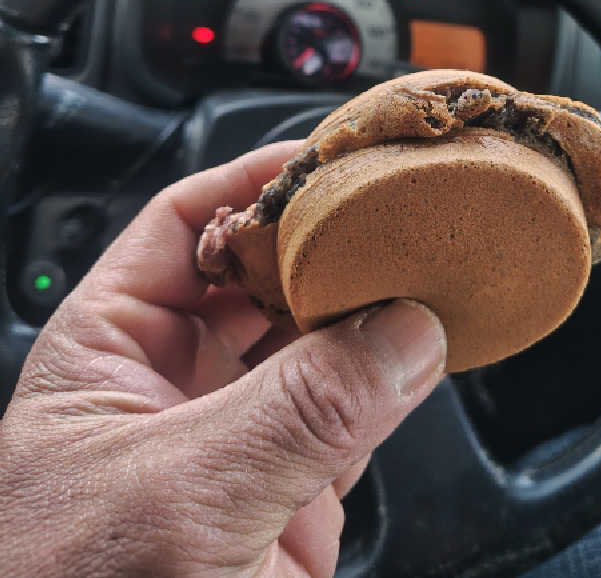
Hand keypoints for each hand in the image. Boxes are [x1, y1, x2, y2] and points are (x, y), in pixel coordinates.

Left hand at [0, 142, 445, 577]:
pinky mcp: (288, 497)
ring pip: (319, 343)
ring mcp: (239, 438)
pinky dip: (395, 382)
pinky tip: (429, 351)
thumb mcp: (179, 498)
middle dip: (332, 240)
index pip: (188, 224)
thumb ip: (297, 410)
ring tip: (431, 263)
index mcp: (113, 348)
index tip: (331, 155)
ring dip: (373, 306)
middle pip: (265, 274)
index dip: (257, 178)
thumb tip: (402, 332)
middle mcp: (179, 381)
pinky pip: (352, 414)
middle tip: (401, 205)